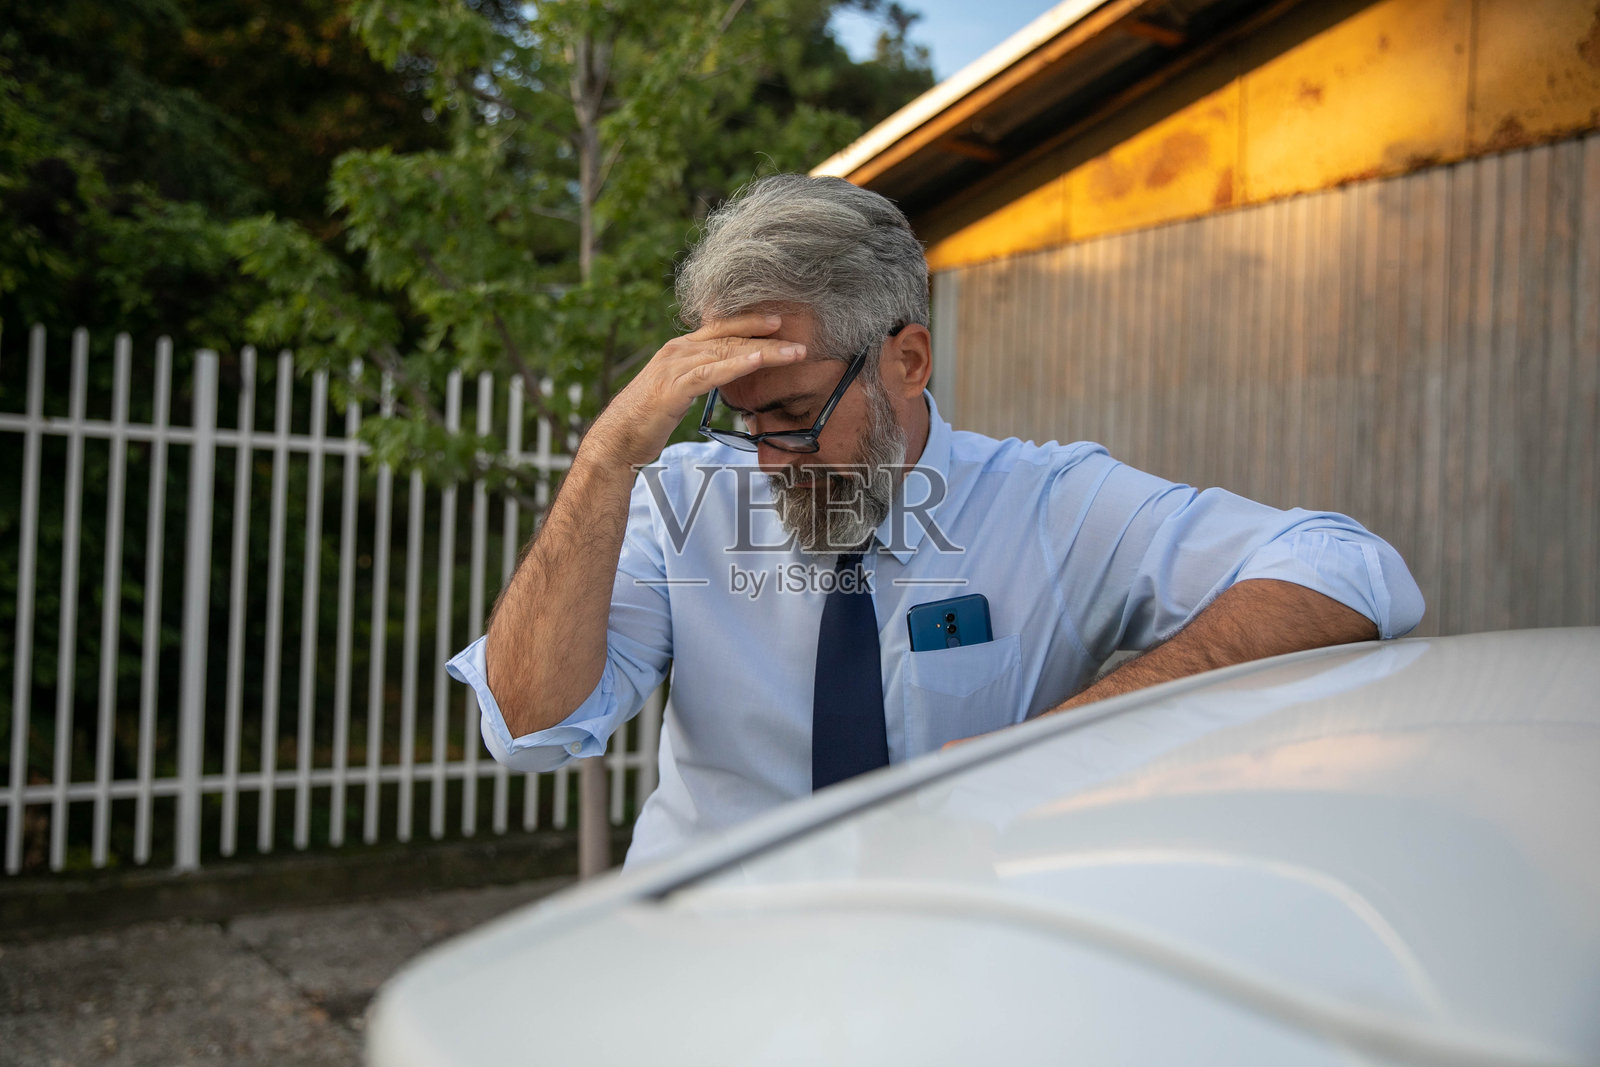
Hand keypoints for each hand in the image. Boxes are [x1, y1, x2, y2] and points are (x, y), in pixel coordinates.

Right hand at [588, 312, 806, 465]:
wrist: (615, 440)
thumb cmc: (645, 421)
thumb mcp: (676, 393)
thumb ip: (697, 378)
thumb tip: (720, 377)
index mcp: (679, 350)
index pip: (721, 330)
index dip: (752, 324)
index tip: (780, 323)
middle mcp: (677, 351)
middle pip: (729, 337)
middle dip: (767, 335)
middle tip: (800, 337)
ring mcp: (674, 367)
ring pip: (726, 352)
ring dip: (764, 351)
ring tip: (793, 351)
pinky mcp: (673, 388)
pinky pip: (710, 373)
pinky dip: (736, 365)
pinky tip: (758, 360)